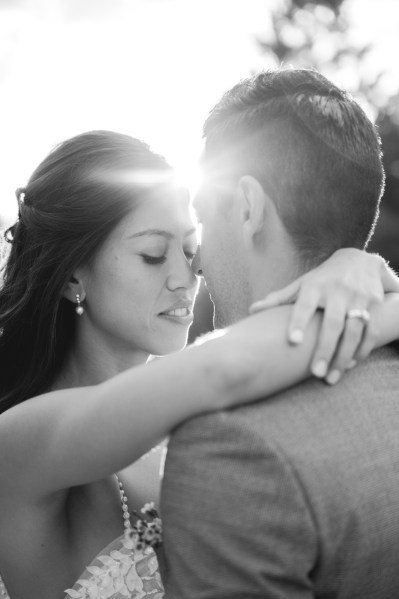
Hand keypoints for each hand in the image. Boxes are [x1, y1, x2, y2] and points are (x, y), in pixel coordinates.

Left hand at [249, 249, 398, 383]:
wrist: (360, 260)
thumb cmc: (323, 278)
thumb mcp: (302, 284)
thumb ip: (279, 299)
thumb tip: (252, 310)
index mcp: (315, 286)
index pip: (304, 305)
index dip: (298, 322)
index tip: (292, 341)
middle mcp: (338, 291)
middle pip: (332, 323)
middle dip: (324, 350)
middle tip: (315, 373)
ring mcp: (359, 298)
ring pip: (353, 331)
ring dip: (343, 356)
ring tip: (331, 377)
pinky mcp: (376, 305)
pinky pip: (371, 331)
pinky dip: (362, 349)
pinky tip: (350, 364)